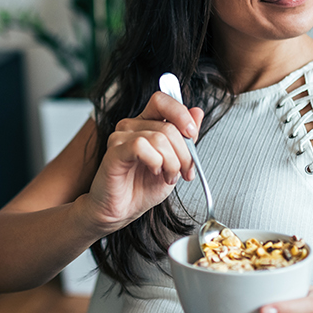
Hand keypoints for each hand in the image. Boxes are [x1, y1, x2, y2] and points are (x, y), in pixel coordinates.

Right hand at [79, 91, 205, 232]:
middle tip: (184, 172)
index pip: (162, 100)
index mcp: (146, 123)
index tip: (192, 134)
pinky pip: (141, 146)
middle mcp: (132, 126)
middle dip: (184, 154)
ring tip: (168, 177)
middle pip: (169, 127)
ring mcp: (121, 137)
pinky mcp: (114, 152)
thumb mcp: (174, 162)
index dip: (181, 114)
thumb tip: (197, 112)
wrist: (121, 211)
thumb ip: (185, 138)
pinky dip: (155, 161)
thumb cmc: (141, 188)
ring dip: (172, 163)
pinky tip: (154, 171)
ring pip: (159, 138)